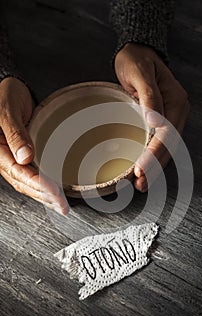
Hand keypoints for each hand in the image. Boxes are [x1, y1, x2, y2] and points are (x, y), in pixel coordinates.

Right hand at [0, 77, 67, 213]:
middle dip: (43, 196)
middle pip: (23, 182)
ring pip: (27, 182)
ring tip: (59, 205)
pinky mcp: (20, 156)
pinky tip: (51, 191)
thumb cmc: (5, 96)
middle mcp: (4, 157)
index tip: (54, 192)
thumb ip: (15, 134)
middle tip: (62, 205)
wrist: (9, 89)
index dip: (37, 184)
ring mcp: (12, 158)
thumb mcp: (8, 111)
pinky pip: (30, 174)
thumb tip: (25, 157)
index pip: (18, 173)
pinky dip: (42, 184)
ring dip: (43, 195)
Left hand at [115, 43, 189, 191]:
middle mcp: (177, 111)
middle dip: (155, 167)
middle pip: (169, 145)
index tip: (140, 169)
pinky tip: (144, 169)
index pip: (167, 134)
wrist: (137, 53)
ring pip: (166, 148)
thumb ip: (148, 96)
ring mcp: (171, 117)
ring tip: (141, 184)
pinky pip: (160, 143)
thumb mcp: (140, 73)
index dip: (154, 154)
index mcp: (176, 101)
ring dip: (154, 167)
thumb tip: (153, 120)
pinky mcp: (161, 121)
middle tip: (141, 184)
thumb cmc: (136, 60)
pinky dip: (152, 158)